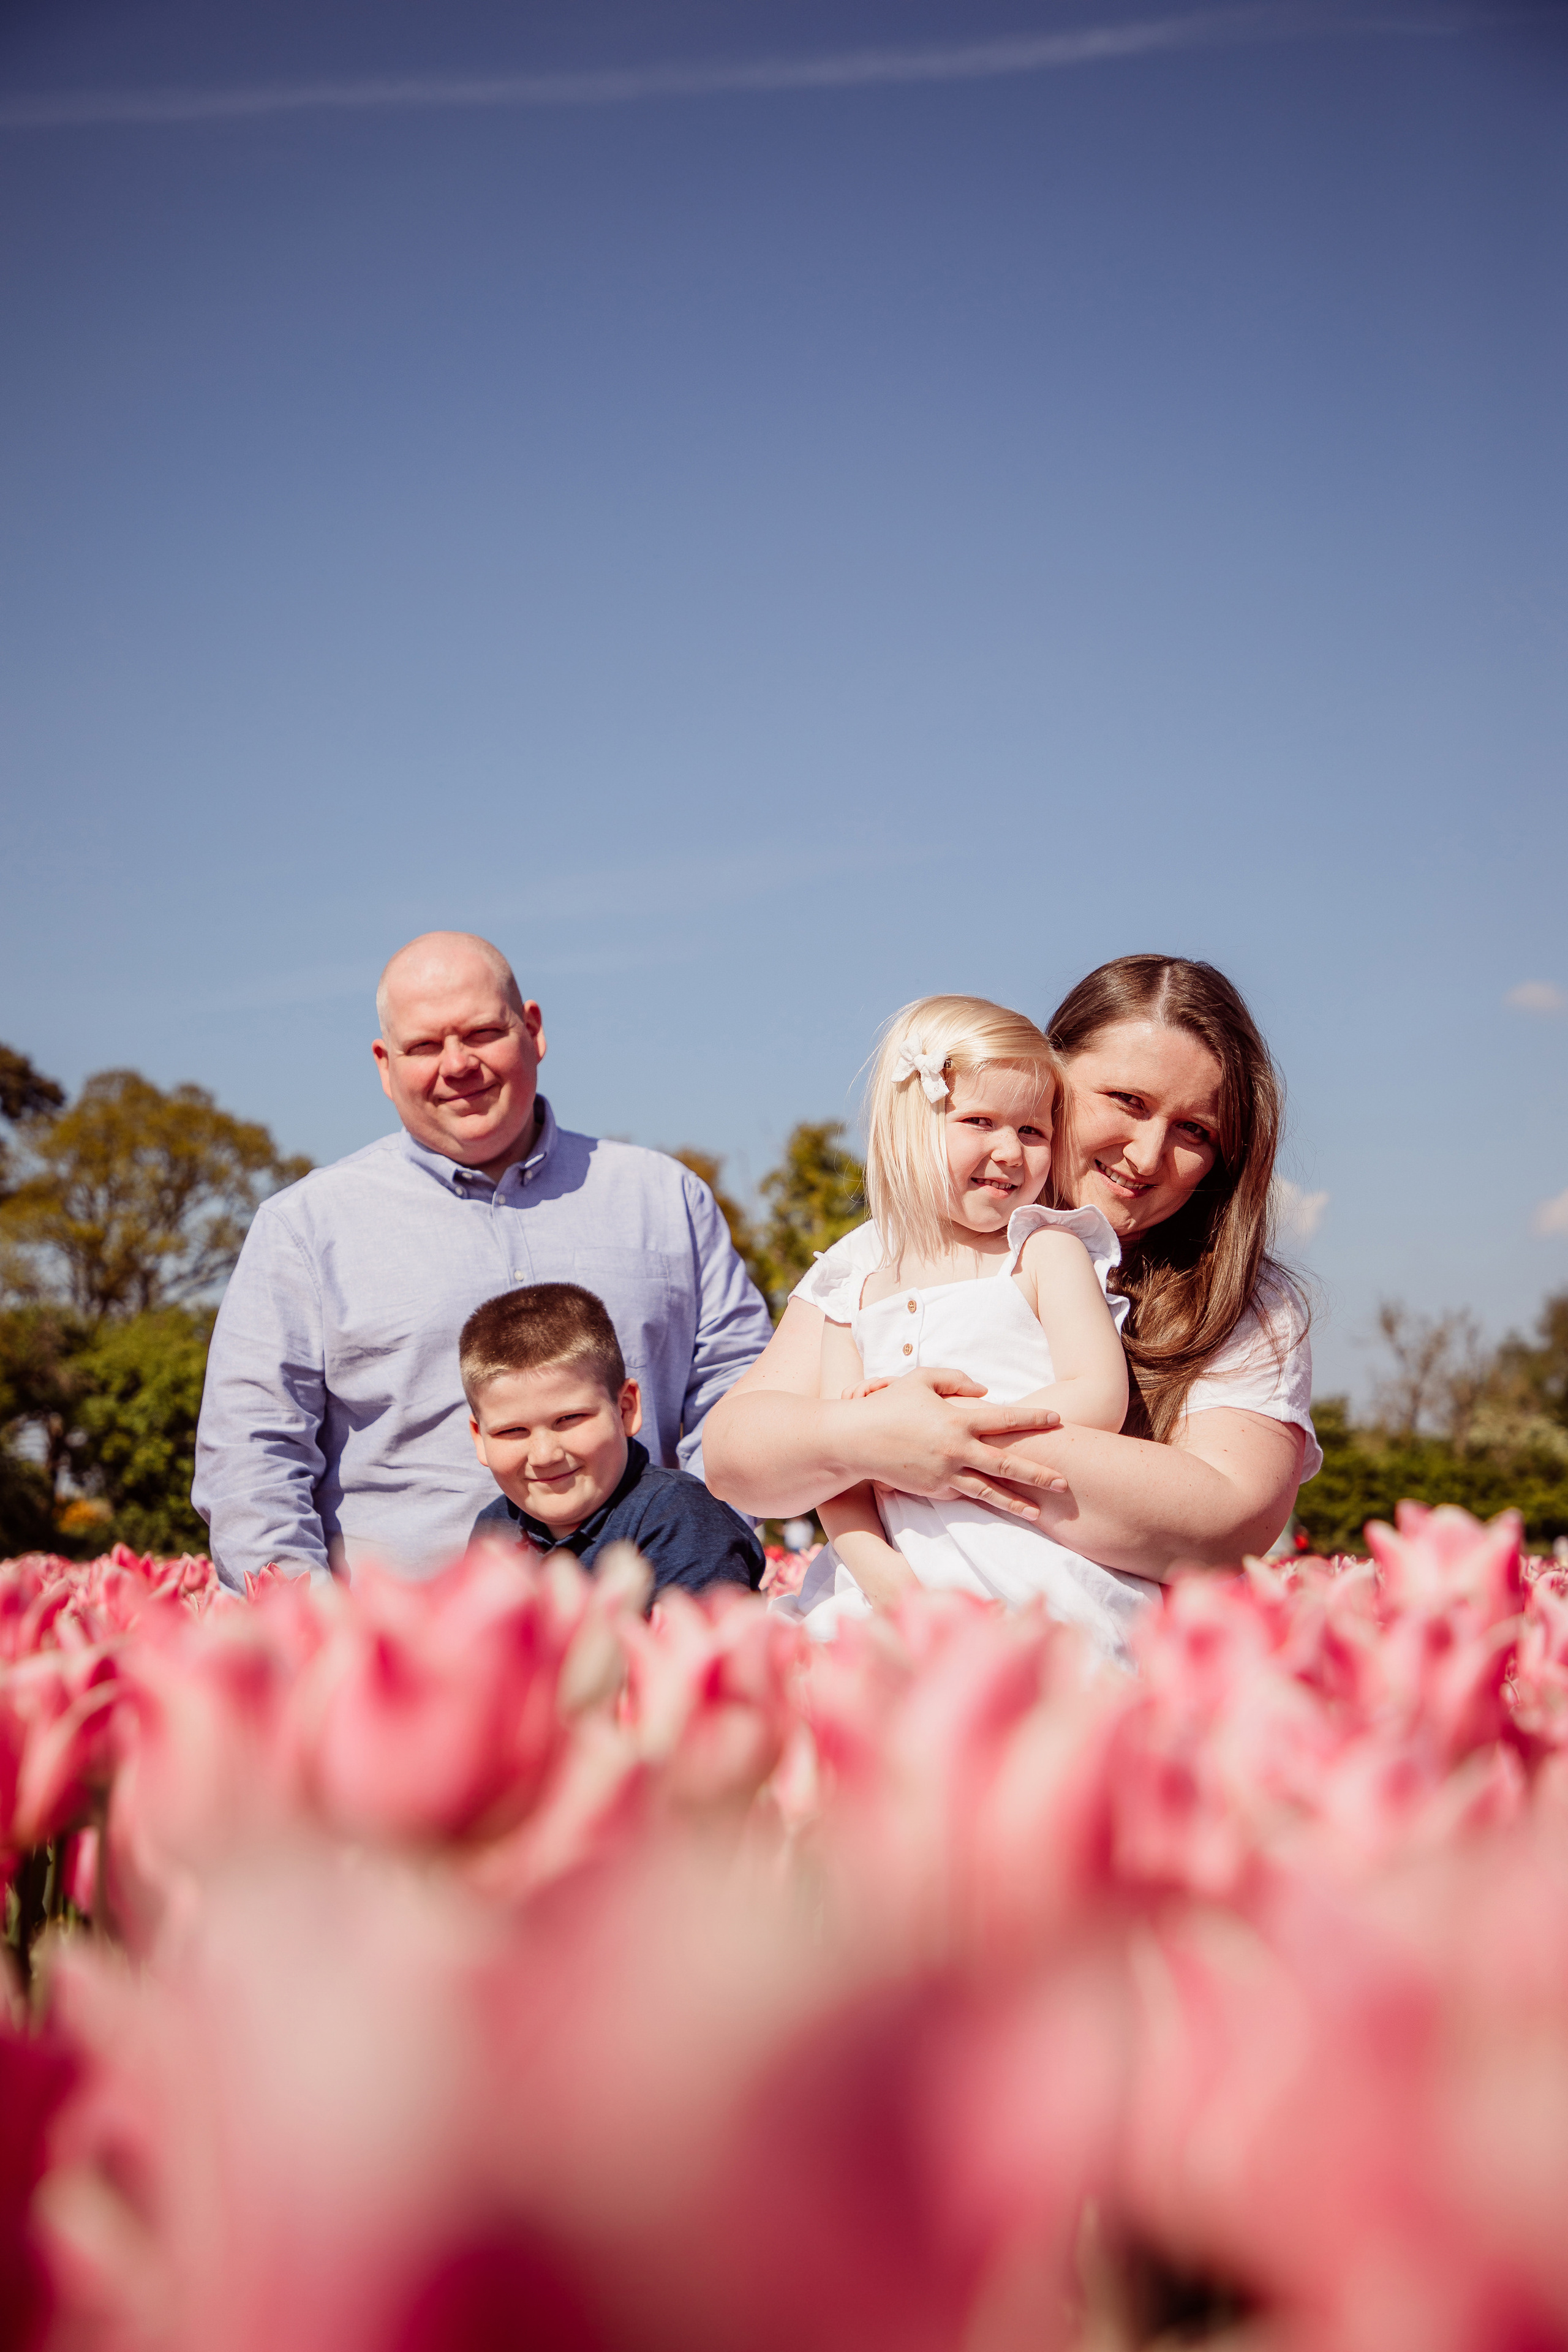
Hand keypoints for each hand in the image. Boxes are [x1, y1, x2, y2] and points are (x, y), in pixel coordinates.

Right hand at [836, 1367, 1066, 1519]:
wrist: (856, 1441)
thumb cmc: (888, 1405)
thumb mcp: (921, 1379)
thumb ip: (956, 1380)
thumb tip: (987, 1392)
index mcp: (957, 1419)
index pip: (1006, 1419)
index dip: (1033, 1420)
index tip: (1057, 1421)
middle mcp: (956, 1449)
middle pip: (1007, 1463)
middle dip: (1038, 1473)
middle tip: (1064, 1482)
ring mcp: (945, 1473)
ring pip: (989, 1491)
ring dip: (1016, 1501)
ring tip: (1038, 1511)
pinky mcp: (933, 1489)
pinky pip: (962, 1493)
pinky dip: (981, 1497)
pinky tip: (999, 1504)